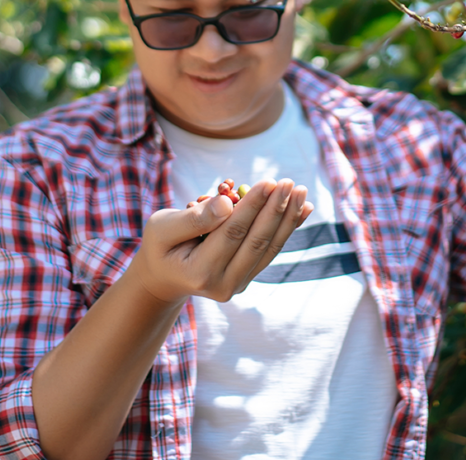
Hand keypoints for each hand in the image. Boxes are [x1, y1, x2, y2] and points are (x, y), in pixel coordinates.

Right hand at [128, 178, 312, 303]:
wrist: (164, 277)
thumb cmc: (161, 245)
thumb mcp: (162, 227)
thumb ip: (194, 218)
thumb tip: (228, 203)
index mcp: (199, 272)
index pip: (233, 233)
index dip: (253, 206)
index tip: (269, 181)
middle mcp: (223, 284)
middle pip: (256, 241)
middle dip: (276, 209)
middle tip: (291, 182)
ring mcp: (238, 284)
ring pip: (269, 246)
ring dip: (288, 217)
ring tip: (302, 191)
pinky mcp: (247, 277)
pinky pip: (271, 249)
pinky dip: (288, 227)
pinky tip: (304, 208)